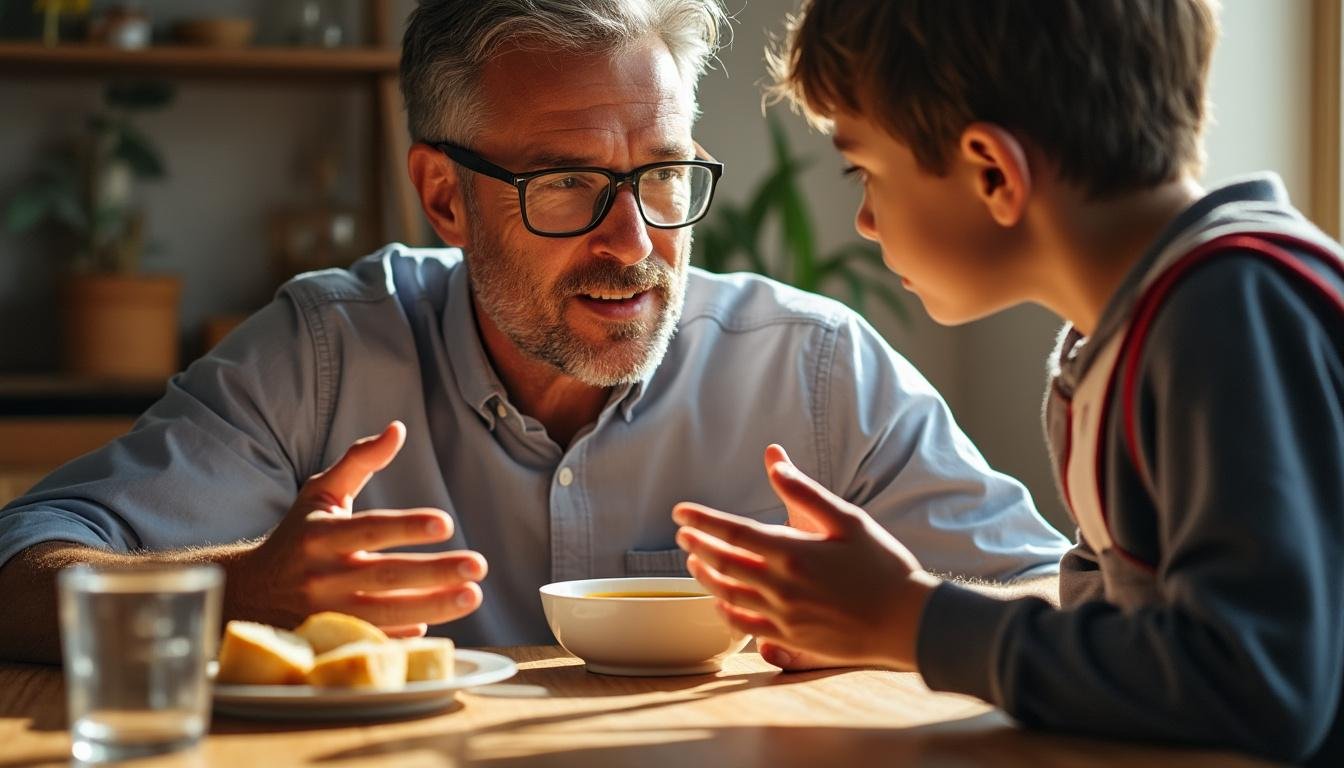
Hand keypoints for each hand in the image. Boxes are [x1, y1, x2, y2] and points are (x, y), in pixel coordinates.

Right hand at [229, 421, 486, 635]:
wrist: (249, 592)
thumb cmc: (298, 535)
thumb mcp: (320, 493)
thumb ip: (359, 461)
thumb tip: (397, 429)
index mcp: (320, 535)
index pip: (370, 529)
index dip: (406, 527)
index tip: (445, 523)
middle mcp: (322, 576)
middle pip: (385, 576)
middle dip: (435, 572)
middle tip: (477, 566)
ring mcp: (326, 614)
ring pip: (384, 614)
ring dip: (433, 607)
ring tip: (472, 595)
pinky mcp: (329, 641)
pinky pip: (372, 640)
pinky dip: (403, 636)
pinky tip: (436, 626)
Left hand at [672, 445, 939, 670]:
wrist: (907, 621)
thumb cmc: (882, 566)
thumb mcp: (848, 520)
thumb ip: (805, 492)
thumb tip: (774, 463)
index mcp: (792, 552)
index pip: (731, 532)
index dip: (701, 520)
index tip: (679, 511)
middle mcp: (780, 585)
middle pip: (722, 563)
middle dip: (697, 544)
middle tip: (682, 533)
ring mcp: (782, 615)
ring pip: (727, 594)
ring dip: (704, 575)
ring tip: (694, 561)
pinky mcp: (790, 637)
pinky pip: (744, 626)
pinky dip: (725, 610)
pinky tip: (720, 601)